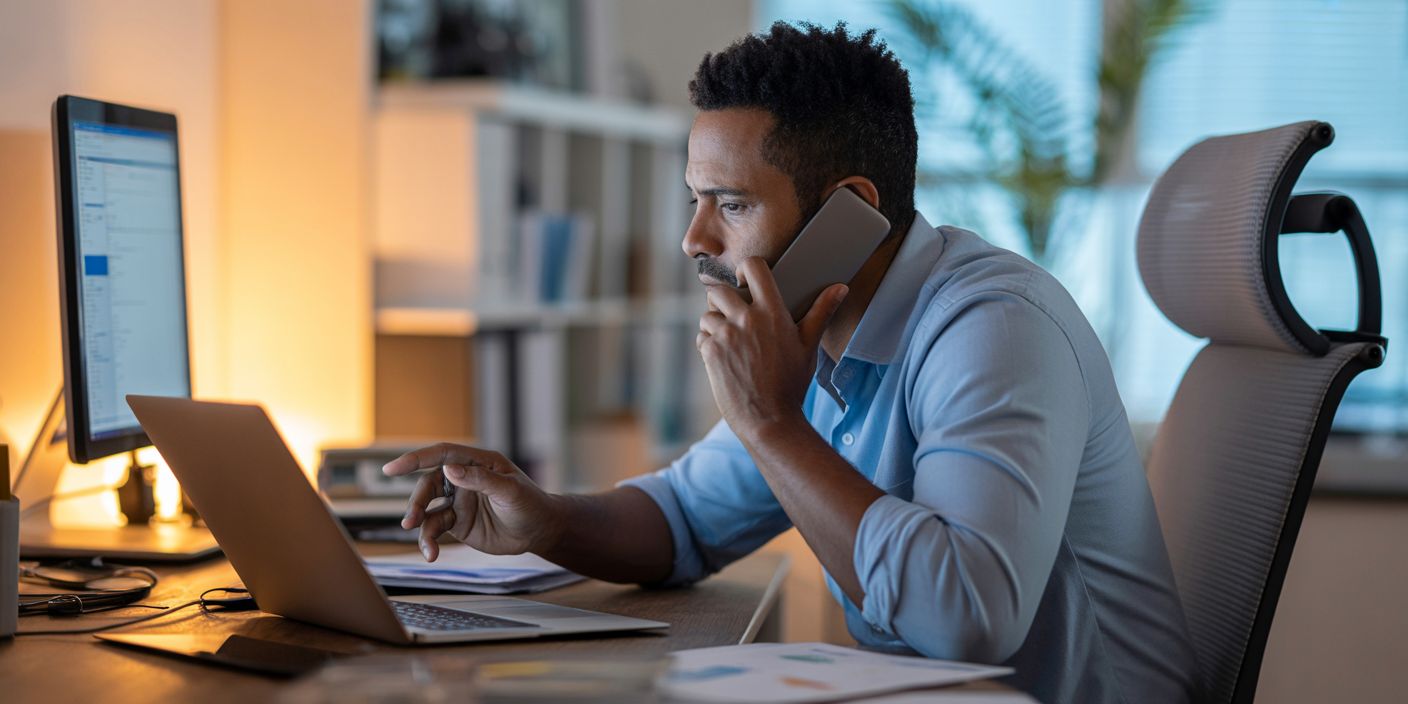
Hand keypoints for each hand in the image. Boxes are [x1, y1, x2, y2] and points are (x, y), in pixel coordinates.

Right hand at [382, 443, 561, 561]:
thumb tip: (449, 468)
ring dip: (419, 522)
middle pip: (429, 483)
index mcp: (478, 462)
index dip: (416, 459)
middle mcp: (463, 479)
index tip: (392, 469)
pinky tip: (430, 554)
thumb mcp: (509, 491)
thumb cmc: (531, 505)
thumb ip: (480, 480)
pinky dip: (428, 541)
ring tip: (418, 537)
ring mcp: (458, 501)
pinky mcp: (457, 523)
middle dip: (417, 500)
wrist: (539, 531)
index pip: (443, 455)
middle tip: (411, 519)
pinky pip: (435, 528)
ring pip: (428, 508)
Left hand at [696, 257, 847, 437]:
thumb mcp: (809, 345)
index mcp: (772, 312)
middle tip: (734, 318)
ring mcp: (726, 335)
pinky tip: (726, 360)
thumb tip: (841, 288)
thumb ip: (821, 312)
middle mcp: (746, 319)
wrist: (770, 419)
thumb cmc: (791, 382)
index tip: (745, 281)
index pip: (753, 267)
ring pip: (707, 315)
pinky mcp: (711, 353)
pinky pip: (701, 337)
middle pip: (718, 291)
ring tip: (731, 344)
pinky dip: (708, 346)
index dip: (745, 270)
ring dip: (714, 326)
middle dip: (722, 302)